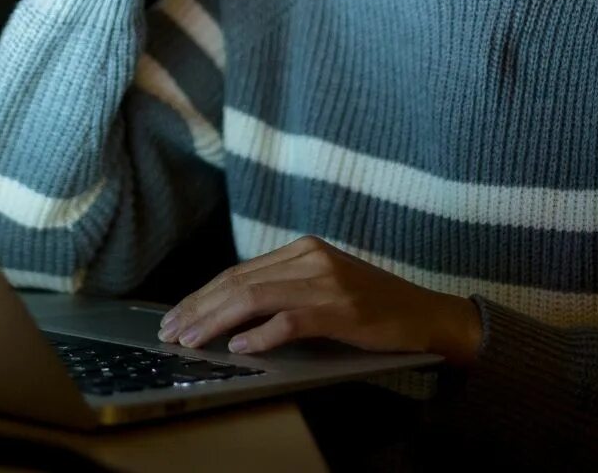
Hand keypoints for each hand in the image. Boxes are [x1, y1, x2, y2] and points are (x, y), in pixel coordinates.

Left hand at [155, 235, 482, 366]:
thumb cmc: (373, 306)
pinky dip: (260, 335)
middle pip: (238, 282)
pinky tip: (239, 347)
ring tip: (192, 341)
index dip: (202, 295)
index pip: (238, 272)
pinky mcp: (340, 309)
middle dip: (198, 308)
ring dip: (215, 322)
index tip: (175, 316)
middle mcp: (310, 258)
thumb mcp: (324, 286)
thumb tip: (230, 314)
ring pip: (254, 297)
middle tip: (171, 331)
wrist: (427, 315)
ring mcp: (325, 282)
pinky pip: (289, 321)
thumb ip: (283, 290)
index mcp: (302, 250)